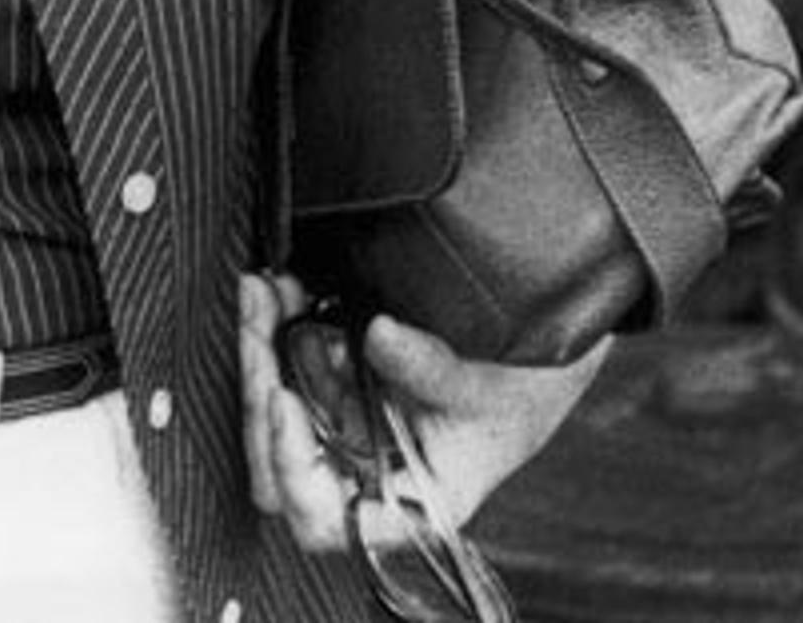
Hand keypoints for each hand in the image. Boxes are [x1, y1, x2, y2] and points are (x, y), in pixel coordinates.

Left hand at [236, 274, 604, 551]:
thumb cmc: (526, 392)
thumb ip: (433, 369)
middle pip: (280, 459)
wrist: (543, 351)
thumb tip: (379, 334)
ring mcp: (348, 429)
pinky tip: (283, 287)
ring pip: (275, 407)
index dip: (292, 467)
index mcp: (404, 503)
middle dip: (261, 385)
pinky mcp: (341, 385)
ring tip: (265, 288)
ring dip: (262, 346)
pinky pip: (291, 366)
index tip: (283, 398)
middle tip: (259, 318)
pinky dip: (281, 326)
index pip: (324, 516)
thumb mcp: (490, 389)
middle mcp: (365, 475)